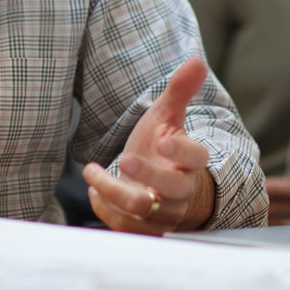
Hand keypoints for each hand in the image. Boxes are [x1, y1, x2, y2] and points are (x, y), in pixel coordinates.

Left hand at [82, 57, 211, 234]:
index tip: (165, 141)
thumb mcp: (168, 117)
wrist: (159, 184)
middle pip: (172, 190)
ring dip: (116, 193)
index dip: (182, 152)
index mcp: (191, 161)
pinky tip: (94, 192)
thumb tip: (197, 60)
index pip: (195, 157)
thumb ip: (180, 90)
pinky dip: (108, 212)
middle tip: (124, 159)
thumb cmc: (163, 147)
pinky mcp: (146, 228)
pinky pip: (129, 228)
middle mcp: (181, 190)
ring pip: (145, 211)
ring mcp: (164, 212)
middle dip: (149, 176)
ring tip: (92, 173)